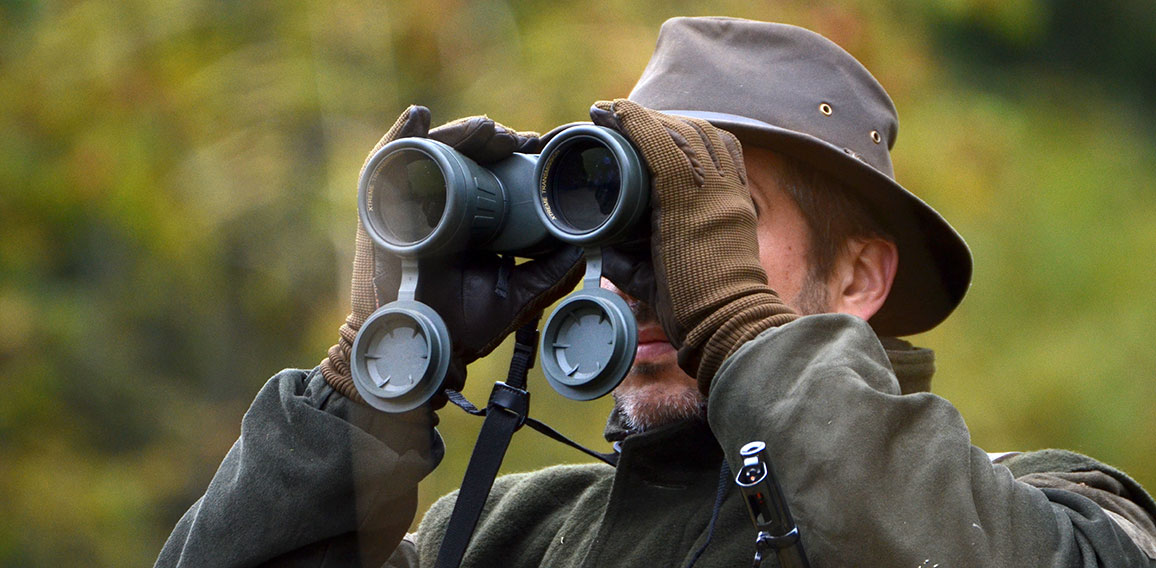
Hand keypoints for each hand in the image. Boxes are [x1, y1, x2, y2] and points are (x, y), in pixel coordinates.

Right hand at [321, 106, 583, 406]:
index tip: (540, 147)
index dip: (514, 156)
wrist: (422, 350)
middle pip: (464, 156)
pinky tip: (420, 118)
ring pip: (433, 152)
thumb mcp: (518, 296)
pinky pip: (386, 164)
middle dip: (492, 141)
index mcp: (469, 220)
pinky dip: (401, 135)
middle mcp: (439, 207)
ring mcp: (410, 206)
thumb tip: (587, 248)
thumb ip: (552, 274)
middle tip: (518, 140)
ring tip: (486, 130)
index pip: (490, 174)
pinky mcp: (380, 211)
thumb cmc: (461, 326)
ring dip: (460, 134)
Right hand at [591, 99, 796, 393]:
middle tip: (620, 118)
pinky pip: (728, 151)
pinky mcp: (742, 200)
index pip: (659, 142)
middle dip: (649, 119)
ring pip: (708, 135)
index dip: (632, 120)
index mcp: (684, 205)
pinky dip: (705, 138)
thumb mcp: (638, 279)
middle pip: (684, 131)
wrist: (731, 324)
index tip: (607, 109)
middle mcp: (714, 191)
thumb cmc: (686, 306)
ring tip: (650, 126)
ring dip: (676, 124)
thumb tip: (595, 239)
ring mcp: (732, 193)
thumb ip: (615, 254)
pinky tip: (686, 140)